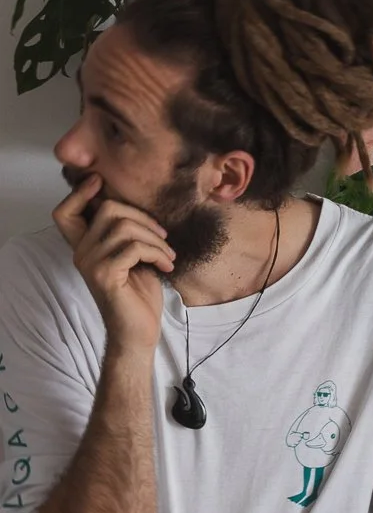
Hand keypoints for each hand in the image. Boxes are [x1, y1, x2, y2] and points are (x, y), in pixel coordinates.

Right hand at [53, 175, 174, 353]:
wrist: (139, 330)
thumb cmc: (139, 291)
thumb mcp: (133, 253)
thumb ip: (125, 230)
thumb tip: (135, 199)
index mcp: (85, 245)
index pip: (64, 212)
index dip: (80, 193)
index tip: (101, 181)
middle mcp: (81, 253)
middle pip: (109, 208)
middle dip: (144, 218)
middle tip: (163, 238)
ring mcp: (90, 263)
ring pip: (125, 226)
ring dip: (156, 239)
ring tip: (167, 255)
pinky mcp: (104, 275)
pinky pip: (134, 247)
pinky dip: (158, 253)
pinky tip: (166, 265)